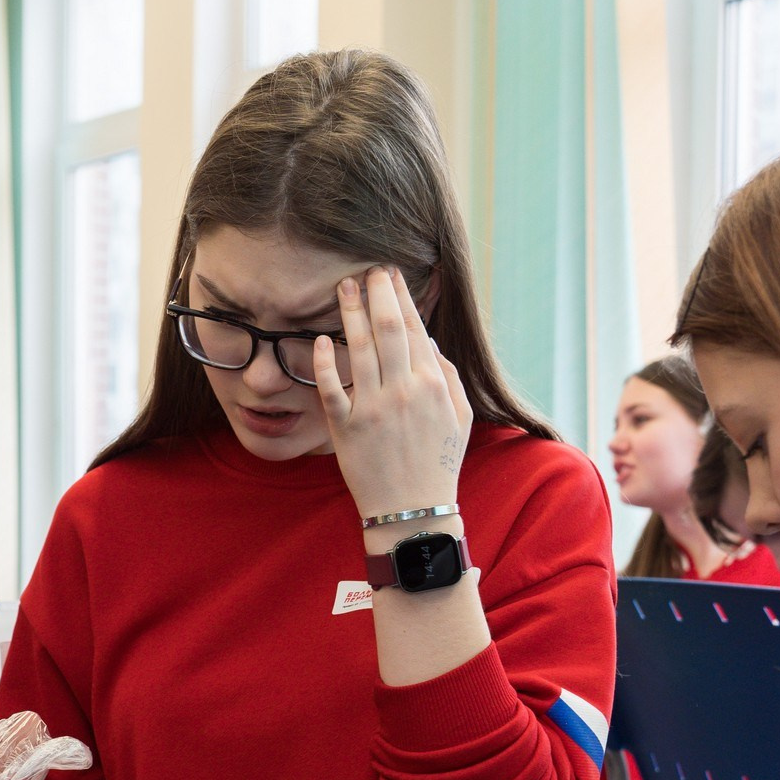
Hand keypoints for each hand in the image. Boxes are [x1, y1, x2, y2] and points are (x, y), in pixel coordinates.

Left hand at [315, 269, 473, 525]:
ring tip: (342, 287)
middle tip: (368, 269)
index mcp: (432, 385)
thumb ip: (447, 378)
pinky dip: (325, 363)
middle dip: (378, 294)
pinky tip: (319, 339)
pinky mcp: (346, 428)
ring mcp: (373, 408)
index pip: (416, 329)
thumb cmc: (437, 463)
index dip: (403, 298)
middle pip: (389, 329)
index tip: (392, 275)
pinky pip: (332, 388)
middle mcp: (404, 391)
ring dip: (350, 314)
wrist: (412, 511)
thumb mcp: (460, 419)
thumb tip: (430, 344)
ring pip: (359, 350)